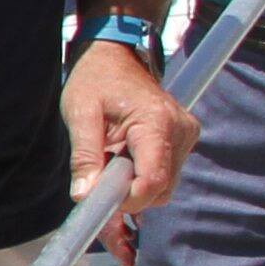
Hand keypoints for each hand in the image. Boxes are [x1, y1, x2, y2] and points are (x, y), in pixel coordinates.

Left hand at [63, 43, 196, 255]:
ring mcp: (184, 139)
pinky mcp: (179, 144)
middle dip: (125, 203)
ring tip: (102, 183)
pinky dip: (137, 188)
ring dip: (130, 195)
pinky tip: (117, 191)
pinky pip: (161, 178)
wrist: (115, 58)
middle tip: (92, 202)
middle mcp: (180, 132)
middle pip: (158, 190)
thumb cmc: (96, 80)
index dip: (128, 202)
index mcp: (157, 122)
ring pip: (160, 188)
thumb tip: (84, 197)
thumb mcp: (80, 113)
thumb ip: (84, 157)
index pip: (153, 179)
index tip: (99, 207)